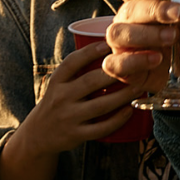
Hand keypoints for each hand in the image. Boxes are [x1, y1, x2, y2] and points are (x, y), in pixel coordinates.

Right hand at [5, 43, 140, 164]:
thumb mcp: (59, 85)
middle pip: (91, 81)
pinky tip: (130, 110)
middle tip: (140, 65)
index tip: (110, 43)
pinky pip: (101, 128)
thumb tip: (112, 47)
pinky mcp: (76, 135)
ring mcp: (68, 117)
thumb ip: (78, 71)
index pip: (71, 62)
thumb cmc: (58, 103)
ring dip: (125, 95)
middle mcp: (60, 98)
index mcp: (56, 82)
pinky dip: (118, 119)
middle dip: (118, 72)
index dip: (91, 51)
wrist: (38, 135)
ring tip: (141, 87)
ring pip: (101, 105)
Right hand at [103, 0, 179, 96]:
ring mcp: (125, 44)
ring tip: (172, 38)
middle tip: (177, 15)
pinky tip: (155, 60)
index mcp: (147, 1)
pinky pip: (114, 63)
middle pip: (127, 9)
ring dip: (144, 35)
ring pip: (116, 34)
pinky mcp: (124, 68)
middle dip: (152, 11)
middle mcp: (131, 20)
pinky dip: (133, 61)